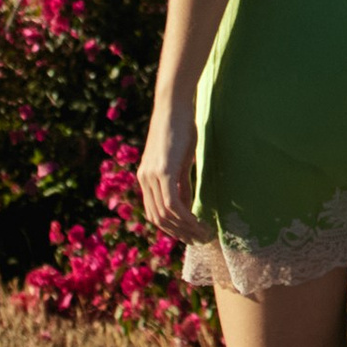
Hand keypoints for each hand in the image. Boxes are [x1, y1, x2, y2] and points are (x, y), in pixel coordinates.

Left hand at [137, 104, 197, 238]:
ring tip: (202, 234)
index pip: (154, 213)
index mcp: (146, 177)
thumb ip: (180, 183)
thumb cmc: (180, 127)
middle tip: (198, 240)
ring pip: (166, 215)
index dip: (171, 228)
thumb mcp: (180, 160)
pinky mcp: (162, 172)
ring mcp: (151, 177)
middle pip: (158, 219)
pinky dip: (185, 217)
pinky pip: (172, 204)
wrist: (173, 106)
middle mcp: (144, 180)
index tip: (188, 235)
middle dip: (179, 233)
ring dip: (185, 228)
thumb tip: (185, 205)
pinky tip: (198, 222)